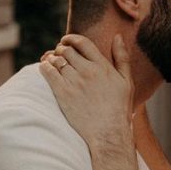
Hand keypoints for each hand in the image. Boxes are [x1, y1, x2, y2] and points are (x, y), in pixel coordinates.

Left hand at [39, 34, 134, 153]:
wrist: (108, 133)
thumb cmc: (119, 109)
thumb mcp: (126, 81)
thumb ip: (122, 57)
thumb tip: (117, 36)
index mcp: (103, 66)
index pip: (83, 42)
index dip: (71, 38)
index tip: (66, 40)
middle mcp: (88, 71)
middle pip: (67, 50)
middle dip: (61, 49)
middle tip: (59, 53)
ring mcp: (74, 82)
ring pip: (56, 60)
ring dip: (52, 57)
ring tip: (51, 61)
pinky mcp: (63, 94)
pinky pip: (48, 73)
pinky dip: (44, 67)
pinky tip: (44, 68)